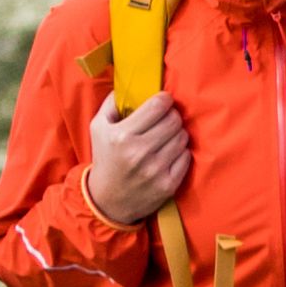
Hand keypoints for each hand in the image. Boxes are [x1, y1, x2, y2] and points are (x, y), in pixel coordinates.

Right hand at [82, 95, 190, 226]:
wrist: (107, 201)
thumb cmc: (105, 159)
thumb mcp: (98, 129)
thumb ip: (111, 103)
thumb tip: (130, 85)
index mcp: (122, 135)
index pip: (158, 106)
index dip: (164, 100)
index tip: (163, 102)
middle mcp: (140, 152)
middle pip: (174, 120)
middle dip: (172, 116)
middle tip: (165, 120)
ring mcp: (156, 170)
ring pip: (183, 137)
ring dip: (177, 134)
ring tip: (166, 138)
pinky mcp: (168, 184)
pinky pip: (187, 156)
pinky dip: (181, 152)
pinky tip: (169, 153)